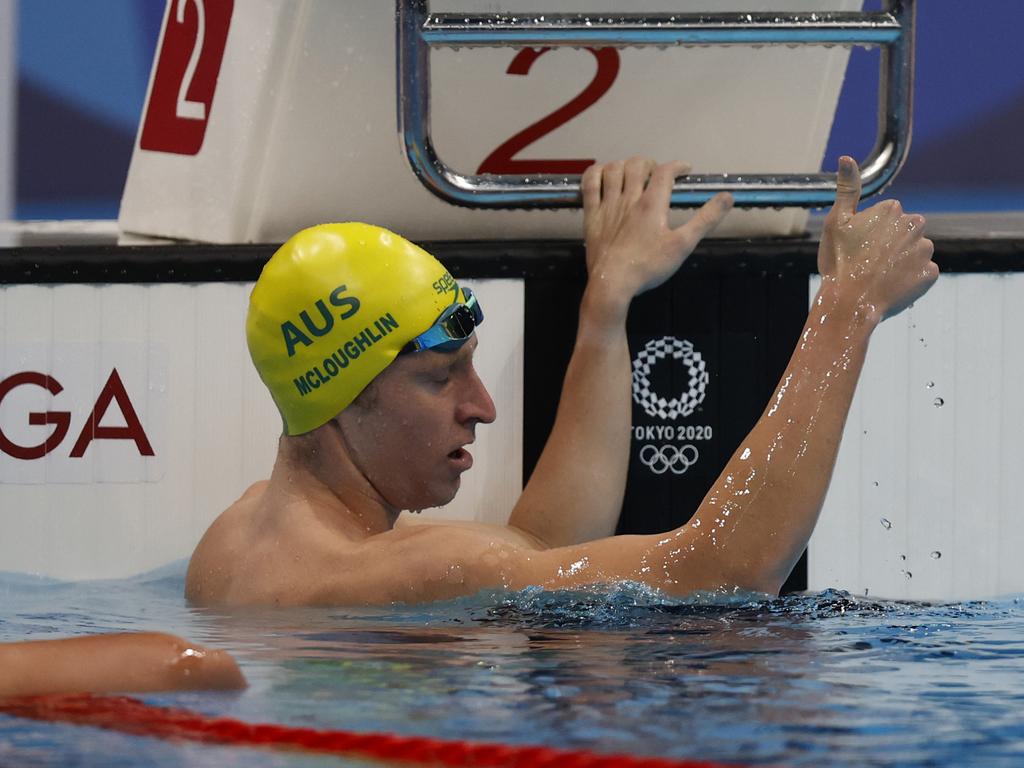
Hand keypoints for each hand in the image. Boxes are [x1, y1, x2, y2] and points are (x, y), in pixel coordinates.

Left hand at [581, 157, 732, 305]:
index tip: (685, 170)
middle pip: (638, 165)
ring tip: (633, 173)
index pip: (666, 172)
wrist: (612, 284)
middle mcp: (629, 199)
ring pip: (614, 170)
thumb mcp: (683, 245)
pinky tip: (603, 174)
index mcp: (652, 205)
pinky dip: (596, 173)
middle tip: (657, 174)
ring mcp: (608, 206)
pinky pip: (589, 184)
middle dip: (651, 164)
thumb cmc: (648, 267)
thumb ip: (705, 220)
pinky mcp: (592, 216)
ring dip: (625, 165)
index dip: (678, 166)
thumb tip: (727, 198)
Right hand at [818, 156, 937, 320]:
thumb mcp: (836, 222)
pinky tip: (892, 286)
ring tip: (879, 276)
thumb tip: (846, 158)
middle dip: (891, 244)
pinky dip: (910, 279)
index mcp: (893, 210)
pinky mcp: (930, 273)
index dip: (871, 232)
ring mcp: (925, 250)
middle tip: (868, 263)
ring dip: (902, 262)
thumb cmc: (839, 262)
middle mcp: (915, 225)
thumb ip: (847, 189)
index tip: (859, 246)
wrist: (850, 303)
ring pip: (915, 252)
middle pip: (904, 232)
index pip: (888, 216)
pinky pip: (922, 273)